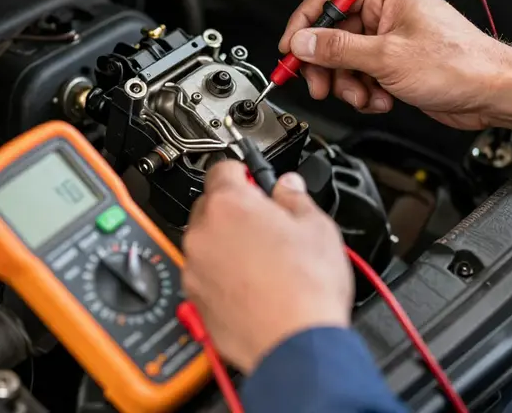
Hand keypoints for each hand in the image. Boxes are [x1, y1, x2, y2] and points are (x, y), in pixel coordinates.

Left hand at [182, 161, 352, 374]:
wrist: (295, 344)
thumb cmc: (306, 288)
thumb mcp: (316, 226)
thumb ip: (295, 197)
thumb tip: (287, 186)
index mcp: (229, 204)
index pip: (222, 168)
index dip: (242, 171)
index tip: (254, 180)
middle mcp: (203, 233)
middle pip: (211, 205)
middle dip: (234, 208)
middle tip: (266, 222)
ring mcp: (195, 269)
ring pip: (207, 242)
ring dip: (226, 242)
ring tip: (263, 258)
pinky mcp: (196, 300)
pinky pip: (205, 274)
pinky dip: (222, 274)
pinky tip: (253, 283)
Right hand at [279, 0, 511, 129]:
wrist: (492, 93)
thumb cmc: (459, 64)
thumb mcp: (386, 57)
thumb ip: (337, 49)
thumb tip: (303, 42)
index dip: (305, 22)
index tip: (290, 48)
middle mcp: (388, 10)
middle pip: (335, 32)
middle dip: (326, 64)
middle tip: (318, 85)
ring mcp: (392, 36)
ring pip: (347, 58)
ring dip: (349, 83)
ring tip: (363, 97)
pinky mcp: (397, 61)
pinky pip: (364, 73)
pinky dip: (366, 90)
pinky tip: (381, 99)